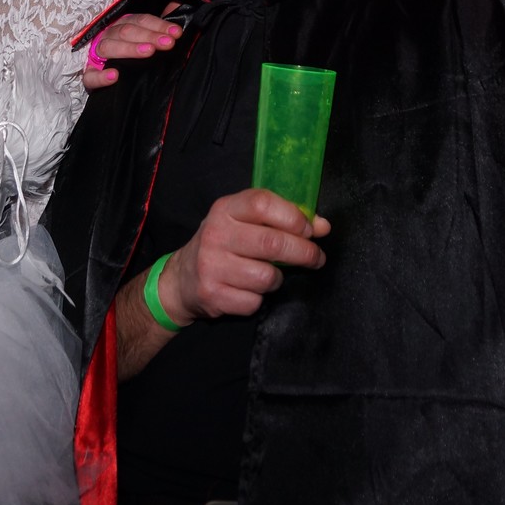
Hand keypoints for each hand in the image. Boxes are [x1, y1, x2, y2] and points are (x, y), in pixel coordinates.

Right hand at [82, 12, 182, 90]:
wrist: (105, 75)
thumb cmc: (130, 51)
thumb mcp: (145, 37)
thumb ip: (160, 24)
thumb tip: (177, 4)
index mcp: (121, 26)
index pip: (140, 20)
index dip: (158, 25)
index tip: (176, 32)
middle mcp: (107, 36)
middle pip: (126, 31)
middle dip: (149, 36)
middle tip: (168, 43)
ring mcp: (95, 56)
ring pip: (108, 47)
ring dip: (129, 49)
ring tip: (149, 51)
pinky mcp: (88, 76)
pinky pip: (90, 76)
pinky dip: (100, 77)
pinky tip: (114, 76)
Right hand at [157, 188, 329, 322]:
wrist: (182, 279)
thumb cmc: (223, 245)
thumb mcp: (244, 223)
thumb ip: (282, 219)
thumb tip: (322, 226)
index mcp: (225, 209)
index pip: (263, 203)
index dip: (293, 217)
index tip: (309, 230)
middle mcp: (215, 234)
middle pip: (272, 243)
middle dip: (304, 252)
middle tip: (316, 258)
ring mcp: (211, 265)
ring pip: (267, 277)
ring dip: (278, 279)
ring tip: (270, 275)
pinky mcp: (213, 295)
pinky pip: (254, 301)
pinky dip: (259, 299)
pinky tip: (249, 290)